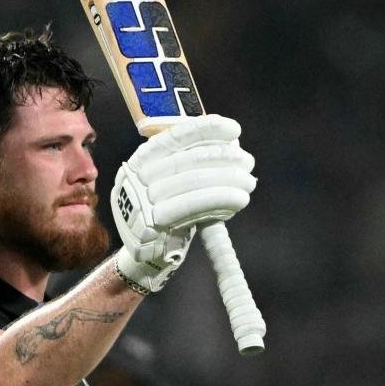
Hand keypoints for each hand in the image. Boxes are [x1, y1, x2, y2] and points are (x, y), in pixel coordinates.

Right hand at [111, 115, 255, 292]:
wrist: (144, 255)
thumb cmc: (166, 212)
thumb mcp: (169, 182)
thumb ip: (192, 163)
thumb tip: (231, 146)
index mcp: (141, 159)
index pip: (175, 136)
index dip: (206, 130)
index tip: (233, 129)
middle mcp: (136, 177)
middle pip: (186, 160)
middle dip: (222, 158)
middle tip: (248, 161)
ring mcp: (140, 202)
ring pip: (192, 184)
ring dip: (227, 180)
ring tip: (248, 181)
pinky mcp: (151, 226)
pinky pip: (192, 209)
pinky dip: (219, 201)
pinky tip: (238, 200)